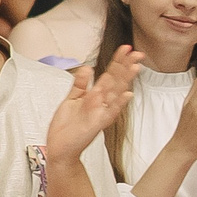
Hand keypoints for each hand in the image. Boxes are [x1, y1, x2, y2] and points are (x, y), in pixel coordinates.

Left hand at [46, 44, 142, 159]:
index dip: (117, 61)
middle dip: (125, 66)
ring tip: (135, 67)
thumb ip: (80, 84)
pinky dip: (118, 104)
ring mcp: (100, 113)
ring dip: (125, 80)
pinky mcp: (96, 124)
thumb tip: (88, 67)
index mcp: (95, 97)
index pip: (109, 75)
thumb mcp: (71, 100)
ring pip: (116, 93)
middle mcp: (100, 103)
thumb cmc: (66, 127)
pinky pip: (110, 112)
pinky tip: (127, 94)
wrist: (60, 148)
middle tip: (136, 52)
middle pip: (116, 81)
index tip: (125, 48)